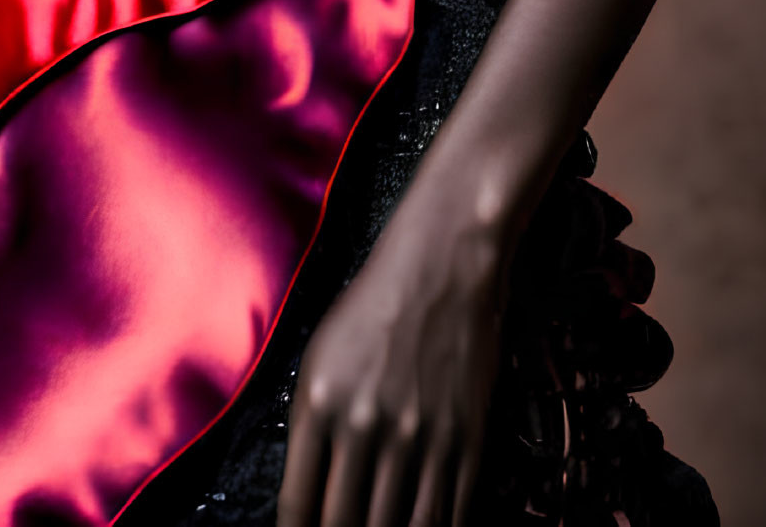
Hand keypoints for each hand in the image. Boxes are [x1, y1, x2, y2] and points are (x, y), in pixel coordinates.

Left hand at [277, 191, 507, 526]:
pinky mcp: (466, 439)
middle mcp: (367, 425)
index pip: (299, 506)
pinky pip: (449, 512)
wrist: (442, 265)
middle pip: (347, 526)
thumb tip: (308, 504)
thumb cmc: (372, 308)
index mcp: (320, 403)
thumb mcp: (319, 359)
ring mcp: (420, 436)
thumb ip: (309, 431)